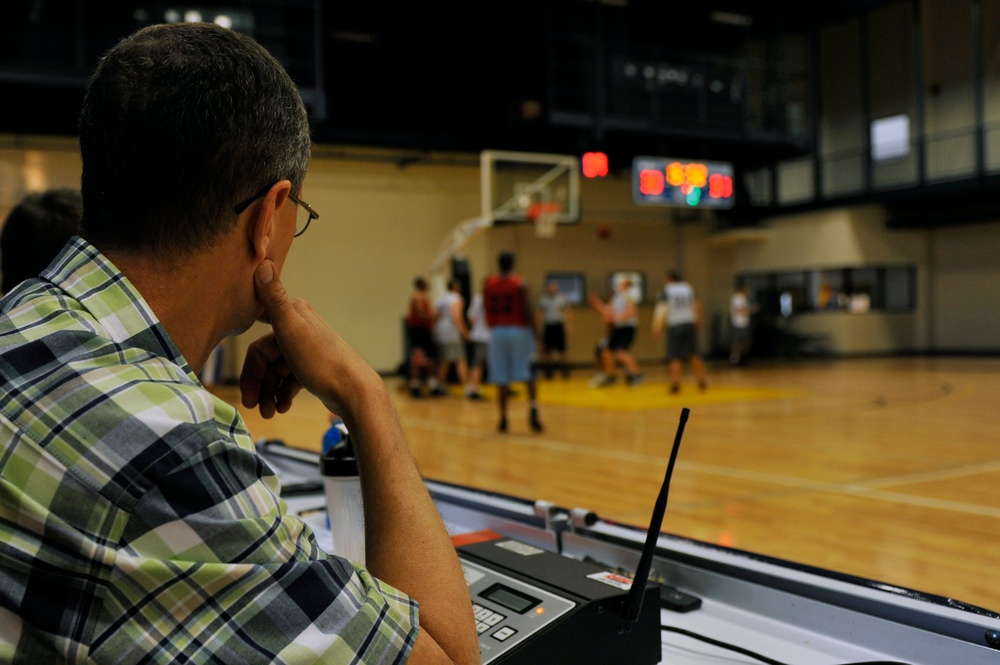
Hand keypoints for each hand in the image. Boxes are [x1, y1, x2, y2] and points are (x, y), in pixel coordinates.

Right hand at [240, 260, 380, 418]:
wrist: (355, 392)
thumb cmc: (323, 361)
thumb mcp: (292, 329)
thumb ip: (274, 299)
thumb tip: (263, 262)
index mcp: (294, 314)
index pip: (257, 324)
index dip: (247, 344)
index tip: (239, 365)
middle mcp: (301, 328)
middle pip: (265, 355)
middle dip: (257, 381)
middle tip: (252, 404)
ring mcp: (308, 351)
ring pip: (276, 370)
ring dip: (268, 391)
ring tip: (269, 412)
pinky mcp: (314, 370)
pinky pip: (290, 380)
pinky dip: (282, 394)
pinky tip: (282, 407)